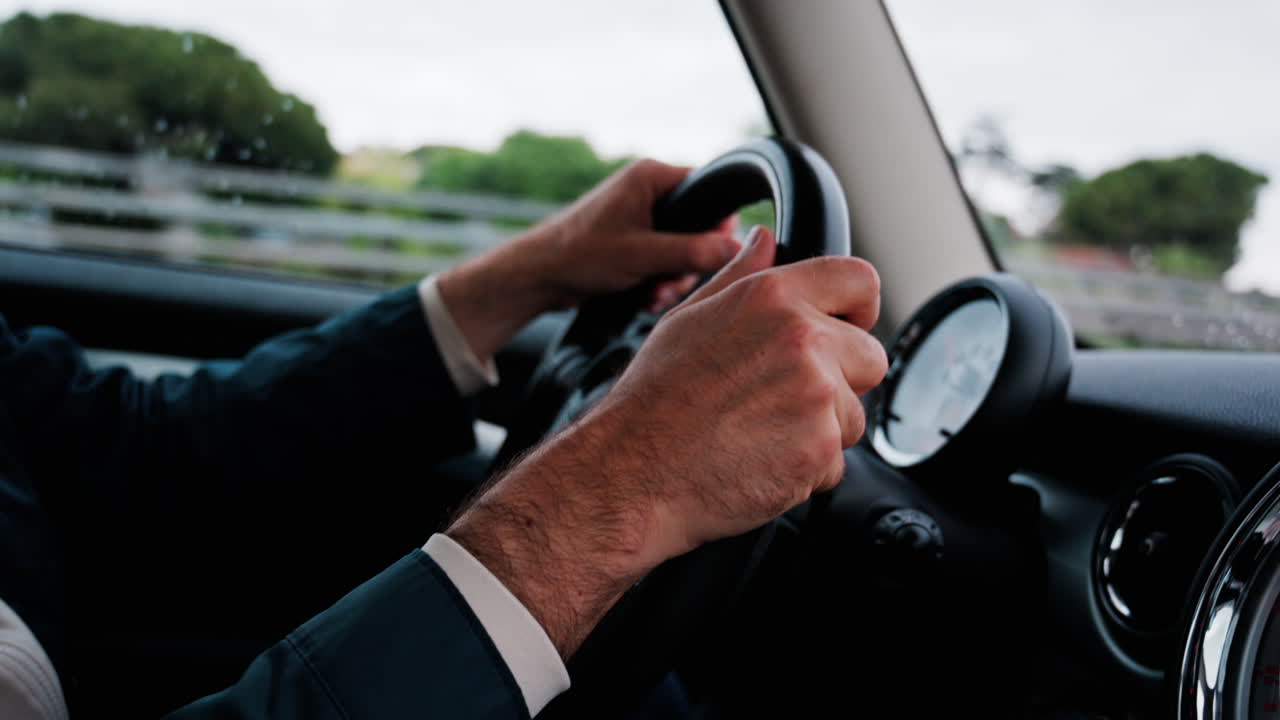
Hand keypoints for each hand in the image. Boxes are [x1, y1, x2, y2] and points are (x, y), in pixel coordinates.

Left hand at [434, 159, 738, 360]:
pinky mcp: (632, 242)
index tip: (716, 251)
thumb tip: (735, 250)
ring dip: (672, 278)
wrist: (537, 277)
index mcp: (651, 178)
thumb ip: (692, 252)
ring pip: (681, 249)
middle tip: (672, 281)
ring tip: (653, 293)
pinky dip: (658, 282)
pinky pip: (663, 261)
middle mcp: (647, 192)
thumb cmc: (579, 254)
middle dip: (689, 262)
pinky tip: (644, 297)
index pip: (708, 188)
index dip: (718, 223)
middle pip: (698, 226)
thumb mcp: (642, 255)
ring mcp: (640, 218)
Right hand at [446, 227, 887, 656]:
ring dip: (820, 430)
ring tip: (760, 434)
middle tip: (784, 399)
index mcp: (773, 297)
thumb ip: (739, 276)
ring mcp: (816, 395)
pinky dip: (806, 470)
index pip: (860, 280)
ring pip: (853, 415)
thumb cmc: (653, 400)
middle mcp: (802, 339)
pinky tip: (760, 462)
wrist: (634, 472)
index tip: (848, 327)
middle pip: (870, 356)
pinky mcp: (819, 449)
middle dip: (841, 380)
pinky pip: (836, 462)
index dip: (858, 307)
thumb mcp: (688, 318)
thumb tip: (765, 241)